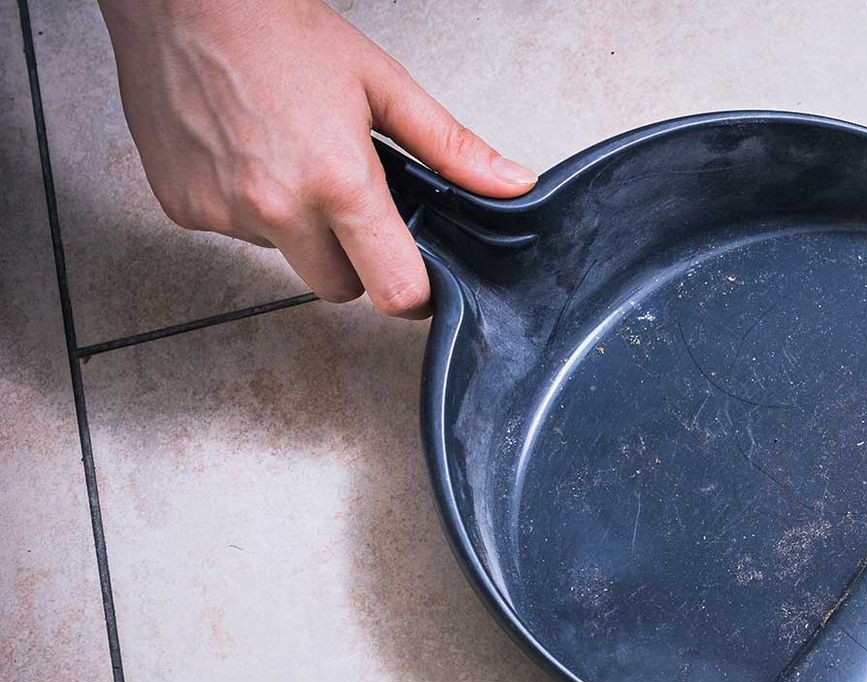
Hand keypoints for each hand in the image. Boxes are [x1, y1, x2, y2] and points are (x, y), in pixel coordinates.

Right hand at [99, 0, 534, 317]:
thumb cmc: (279, 32)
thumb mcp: (384, 85)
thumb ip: (452, 148)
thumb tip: (512, 185)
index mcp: (337, 182)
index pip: (394, 291)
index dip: (414, 291)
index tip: (418, 273)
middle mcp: (276, 207)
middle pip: (338, 287)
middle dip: (355, 259)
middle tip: (350, 200)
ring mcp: (222, 212)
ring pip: (285, 258)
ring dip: (297, 228)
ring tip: (291, 156)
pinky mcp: (181, 209)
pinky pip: (235, 233)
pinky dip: (247, 208)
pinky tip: (248, 154)